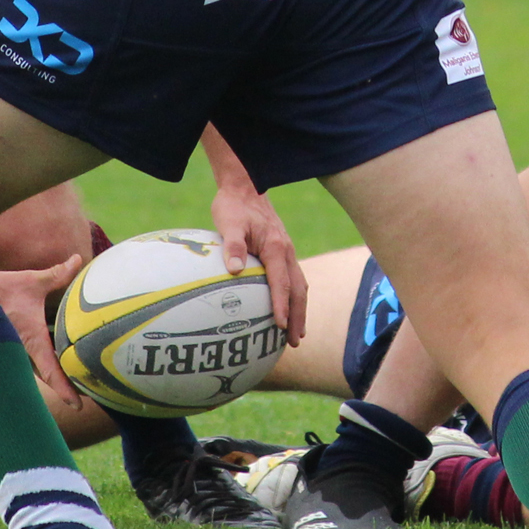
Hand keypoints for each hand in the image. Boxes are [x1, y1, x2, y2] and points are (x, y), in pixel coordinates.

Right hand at [0, 256, 84, 408]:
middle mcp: (21, 353)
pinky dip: (36, 367)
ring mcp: (11, 354)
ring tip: (71, 384)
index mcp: (31, 341)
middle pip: (46, 378)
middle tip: (84, 396)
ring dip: (49, 377)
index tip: (78, 405)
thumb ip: (56, 274)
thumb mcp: (29, 281)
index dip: (65, 390)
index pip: (51, 371)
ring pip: (33, 372)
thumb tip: (77, 259)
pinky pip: (23, 364)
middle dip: (63, 388)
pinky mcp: (4, 350)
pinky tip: (45, 362)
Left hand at [211, 181, 306, 345]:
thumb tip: (233, 269)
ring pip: (299, 285)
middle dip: (298, 316)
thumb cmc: (233, 206)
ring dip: (299, 309)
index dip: (281, 305)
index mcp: (275, 247)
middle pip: (298, 290)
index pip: (281, 282)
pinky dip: (293, 297)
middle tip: (295, 341)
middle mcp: (286, 252)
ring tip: (296, 333)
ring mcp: (287, 252)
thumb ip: (232, 245)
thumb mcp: (228, 223)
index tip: (281, 326)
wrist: (244, 188)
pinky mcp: (281, 252)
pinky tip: (286, 308)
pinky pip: (292, 278)